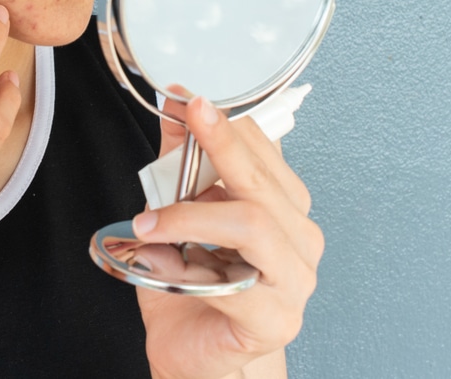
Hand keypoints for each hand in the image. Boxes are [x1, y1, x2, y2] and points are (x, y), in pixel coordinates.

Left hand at [134, 96, 322, 378]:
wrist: (196, 353)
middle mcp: (300, 238)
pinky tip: (161, 261)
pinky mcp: (278, 317)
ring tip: (149, 221)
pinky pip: (234, 281)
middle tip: (188, 115)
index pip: (265, 150)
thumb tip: (171, 111)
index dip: (227, 121)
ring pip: (253, 223)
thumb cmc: (192, 287)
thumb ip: (179, 165)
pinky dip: (190, 267)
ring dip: (193, 213)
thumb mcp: (177, 214)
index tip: (188, 98)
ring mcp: (296, 279)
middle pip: (262, 181)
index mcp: (285, 207)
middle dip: (221, 142)